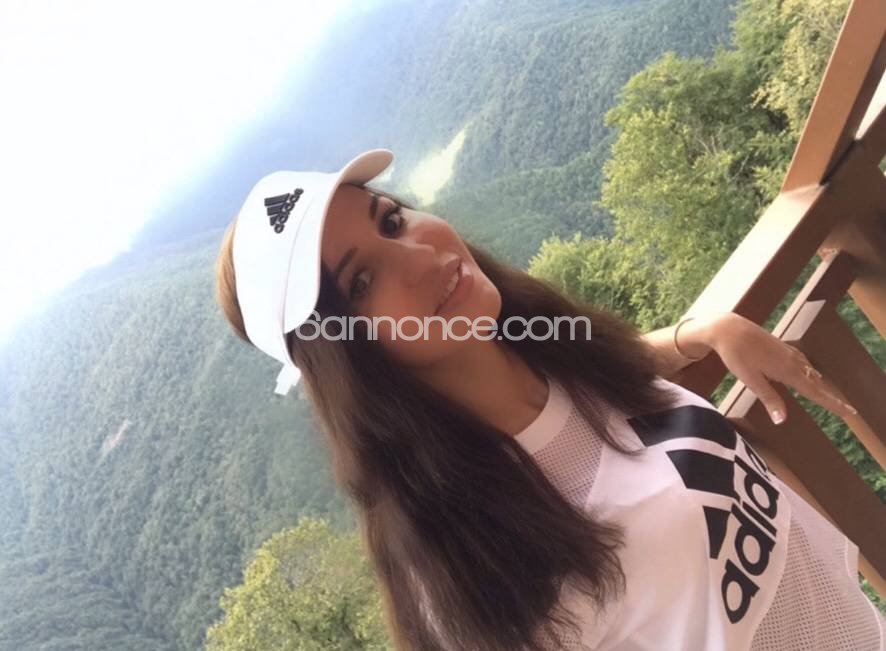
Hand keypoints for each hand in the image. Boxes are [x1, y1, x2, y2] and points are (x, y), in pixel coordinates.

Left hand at [703, 312, 857, 424]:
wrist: (728, 328)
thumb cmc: (736, 354)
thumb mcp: (750, 379)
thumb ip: (769, 398)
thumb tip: (783, 420)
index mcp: (787, 371)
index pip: (815, 393)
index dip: (832, 404)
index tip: (850, 413)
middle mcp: (792, 361)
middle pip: (816, 383)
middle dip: (829, 397)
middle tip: (845, 410)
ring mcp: (787, 352)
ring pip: (809, 372)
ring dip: (819, 385)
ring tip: (828, 396)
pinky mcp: (781, 346)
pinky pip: (802, 362)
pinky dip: (809, 372)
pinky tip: (807, 373)